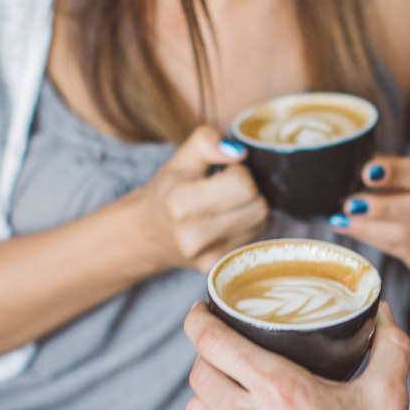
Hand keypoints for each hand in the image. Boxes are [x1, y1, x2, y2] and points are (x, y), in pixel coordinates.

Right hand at [131, 128, 268, 273]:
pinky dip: (246, 227)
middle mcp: (192, 235)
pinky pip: (255, 239)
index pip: (243, 183)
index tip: (223, 172)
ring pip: (261, 223)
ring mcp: (206, 257)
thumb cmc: (168, 192)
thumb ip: (206, 142)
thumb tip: (238, 150)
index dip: (238, 171)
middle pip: (258, 206)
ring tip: (227, 205)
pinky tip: (226, 223)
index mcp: (180, 202)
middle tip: (226, 189)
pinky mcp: (218, 268)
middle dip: (248, 190)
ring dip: (250, 209)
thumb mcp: (181, 159)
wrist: (148, 234)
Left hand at [169, 302, 409, 409]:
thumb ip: (388, 346)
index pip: (212, 340)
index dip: (199, 319)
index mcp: (281, 389)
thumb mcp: (389, 394)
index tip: (203, 312)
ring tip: (226, 395)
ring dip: (206, 397)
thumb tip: (381, 313)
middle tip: (229, 355)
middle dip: (211, 357)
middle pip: (200, 373)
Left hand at [332, 156, 409, 271]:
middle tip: (350, 204)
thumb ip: (387, 166)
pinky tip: (354, 230)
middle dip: (382, 208)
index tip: (367, 172)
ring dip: (372, 229)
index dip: (397, 173)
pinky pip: (402, 252)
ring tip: (343, 221)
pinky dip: (375, 241)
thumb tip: (350, 168)